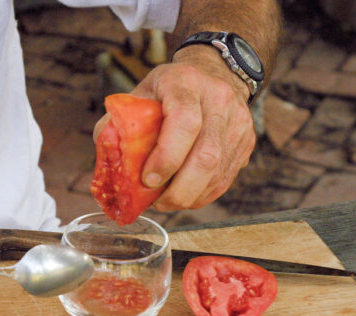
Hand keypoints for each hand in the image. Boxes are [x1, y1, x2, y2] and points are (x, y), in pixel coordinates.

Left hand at [94, 45, 255, 210]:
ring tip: (168, 201)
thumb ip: (118, 124)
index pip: (184, 122)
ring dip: (190, 197)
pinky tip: (186, 195)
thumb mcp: (140, 94)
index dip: (166, 157)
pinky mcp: (246, 142)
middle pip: (207, 156)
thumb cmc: (168, 89)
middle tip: (158, 202)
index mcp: (185, 83)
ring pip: (218, 173)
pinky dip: (203, 195)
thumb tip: (108, 163)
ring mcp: (237, 122)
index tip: (148, 180)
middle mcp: (218, 100)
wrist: (213, 73)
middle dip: (179, 190)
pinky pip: (225, 179)